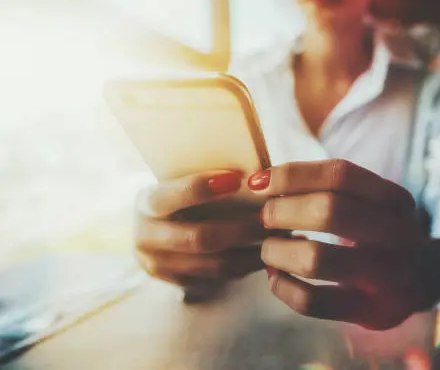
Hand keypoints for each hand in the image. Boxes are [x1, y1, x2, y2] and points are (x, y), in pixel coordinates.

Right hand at [134, 171, 266, 290]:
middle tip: (269, 218)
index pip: (174, 195)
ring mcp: (158, 265)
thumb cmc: (178, 197)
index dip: (203, 188)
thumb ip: (206, 181)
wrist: (154, 226)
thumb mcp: (178, 182)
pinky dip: (244, 266)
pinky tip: (263, 254)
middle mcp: (146, 237)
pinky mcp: (175, 283)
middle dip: (240, 229)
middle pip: (199, 238)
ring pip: (212, 264)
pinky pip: (217, 278)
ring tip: (275, 239)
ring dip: (249, 253)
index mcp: (147, 203)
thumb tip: (253, 174)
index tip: (237, 179)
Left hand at [249, 159, 439, 329]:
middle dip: (283, 212)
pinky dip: (283, 288)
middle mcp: (396, 235)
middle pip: (329, 211)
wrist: (427, 279)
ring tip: (268, 250)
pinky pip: (314, 302)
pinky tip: (276, 278)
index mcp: (394, 200)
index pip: (339, 174)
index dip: (292, 175)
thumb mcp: (372, 202)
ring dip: (278, 252)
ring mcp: (386, 277)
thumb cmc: (381, 231)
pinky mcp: (371, 312)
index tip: (259, 182)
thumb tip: (261, 181)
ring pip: (317, 259)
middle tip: (265, 217)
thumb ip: (329, 188)